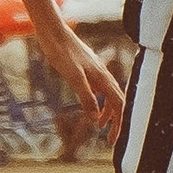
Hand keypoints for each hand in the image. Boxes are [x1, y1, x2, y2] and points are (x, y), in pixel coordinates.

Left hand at [38, 17, 124, 134]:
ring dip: (107, 111)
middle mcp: (103, 75)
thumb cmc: (62, 52)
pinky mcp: (87, 69)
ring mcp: (96, 71)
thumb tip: (95, 118)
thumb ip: (86, 97)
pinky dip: (98, 100)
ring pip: (109, 95)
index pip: (118, 105)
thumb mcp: (73, 77)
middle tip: (109, 138)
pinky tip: (90, 104)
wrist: (53, 32)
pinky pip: (99, 88)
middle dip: (116, 121)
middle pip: (117, 101)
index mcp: (103, 78)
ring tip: (98, 124)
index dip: (118, 124)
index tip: (112, 140)